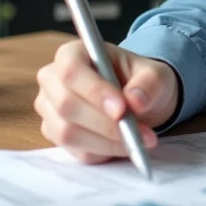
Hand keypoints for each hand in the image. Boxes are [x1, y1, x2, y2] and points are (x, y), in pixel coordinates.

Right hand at [34, 39, 179, 163]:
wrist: (138, 100)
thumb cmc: (141, 80)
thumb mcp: (155, 74)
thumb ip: (149, 83)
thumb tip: (136, 101)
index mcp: (72, 54)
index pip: (72, 71)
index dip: (94, 91)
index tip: (121, 109)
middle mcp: (53, 80)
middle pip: (66, 105)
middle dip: (104, 123)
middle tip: (137, 131)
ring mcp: (50, 109)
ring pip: (68, 133)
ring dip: (107, 142)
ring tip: (139, 140)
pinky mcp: (56, 135)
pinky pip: (76, 150)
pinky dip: (104, 152)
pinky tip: (126, 146)